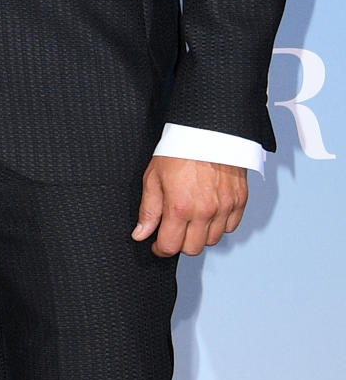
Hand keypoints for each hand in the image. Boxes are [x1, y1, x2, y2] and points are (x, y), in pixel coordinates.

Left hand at [132, 156, 247, 257]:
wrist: (208, 130)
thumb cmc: (179, 149)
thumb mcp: (153, 177)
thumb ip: (148, 210)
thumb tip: (140, 234)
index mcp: (180, 207)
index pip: (170, 246)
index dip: (160, 248)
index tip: (157, 244)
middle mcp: (204, 212)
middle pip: (192, 249)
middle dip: (180, 243)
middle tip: (174, 229)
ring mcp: (224, 208)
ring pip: (212, 240)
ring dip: (200, 235)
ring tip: (191, 218)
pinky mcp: (239, 201)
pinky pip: (230, 227)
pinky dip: (219, 225)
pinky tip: (209, 212)